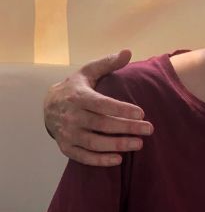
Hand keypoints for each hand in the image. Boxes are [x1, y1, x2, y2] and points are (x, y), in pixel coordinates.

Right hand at [44, 49, 153, 165]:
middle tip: (149, 130)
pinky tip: (118, 159)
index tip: (141, 113)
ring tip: (139, 144)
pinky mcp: (66, 147)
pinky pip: (83, 156)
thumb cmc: (76, 87)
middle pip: (101, 124)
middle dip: (127, 128)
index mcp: (78, 96)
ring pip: (94, 142)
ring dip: (117, 145)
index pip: (101, 104)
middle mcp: (71, 115)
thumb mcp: (88, 72)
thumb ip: (108, 63)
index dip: (121, 109)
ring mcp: (67, 133)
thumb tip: (128, 52)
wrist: (49, 105)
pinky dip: (100, 160)